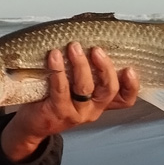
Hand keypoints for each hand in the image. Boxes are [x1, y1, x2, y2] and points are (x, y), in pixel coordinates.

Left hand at [0, 42, 138, 161]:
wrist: (32, 125)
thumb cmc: (54, 99)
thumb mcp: (76, 89)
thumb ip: (87, 73)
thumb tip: (88, 39)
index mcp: (101, 102)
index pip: (125, 99)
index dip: (131, 86)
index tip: (129, 69)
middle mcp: (93, 109)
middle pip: (108, 89)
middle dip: (105, 67)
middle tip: (96, 50)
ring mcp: (77, 113)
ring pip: (85, 87)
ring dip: (80, 64)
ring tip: (73, 47)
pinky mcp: (59, 112)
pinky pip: (61, 89)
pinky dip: (58, 70)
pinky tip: (54, 57)